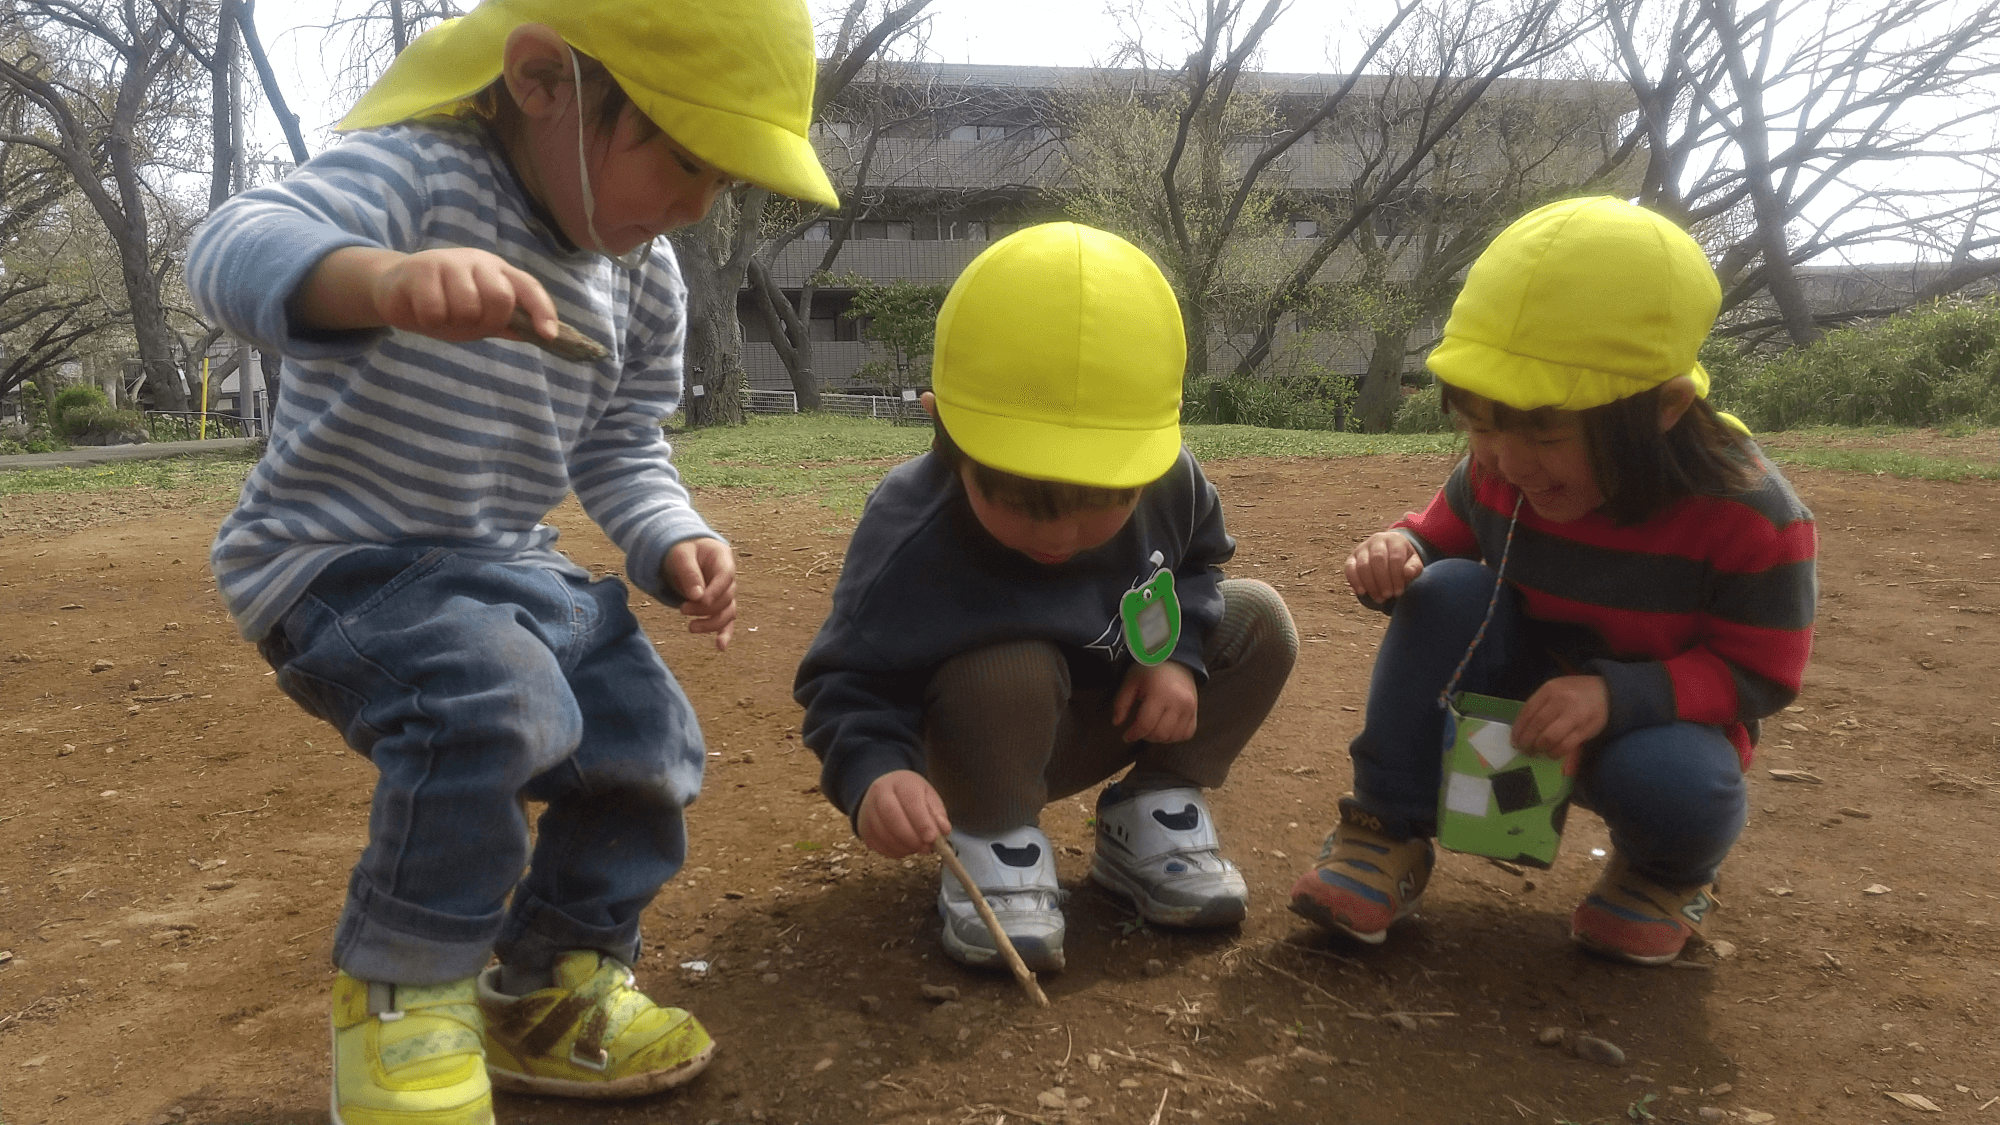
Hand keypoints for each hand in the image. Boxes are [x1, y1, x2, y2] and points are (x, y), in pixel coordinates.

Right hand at [366, 247, 559, 342]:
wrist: (394, 288)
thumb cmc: (444, 302)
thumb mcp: (479, 316)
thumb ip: (508, 323)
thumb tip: (546, 335)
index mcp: (496, 270)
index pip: (528, 286)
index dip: (542, 310)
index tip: (548, 335)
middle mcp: (476, 261)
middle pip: (500, 297)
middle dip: (486, 320)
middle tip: (467, 321)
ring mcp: (447, 262)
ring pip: (467, 306)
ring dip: (454, 321)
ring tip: (442, 313)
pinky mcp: (419, 269)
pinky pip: (435, 310)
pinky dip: (430, 321)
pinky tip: (421, 310)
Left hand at [660, 537, 736, 650]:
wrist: (680, 553)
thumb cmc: (680, 549)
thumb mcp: (680, 555)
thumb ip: (689, 573)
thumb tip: (696, 597)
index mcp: (722, 558)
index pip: (726, 576)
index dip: (716, 590)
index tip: (701, 601)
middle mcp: (728, 577)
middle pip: (726, 597)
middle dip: (706, 608)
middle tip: (683, 609)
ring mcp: (725, 592)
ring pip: (727, 612)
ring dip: (711, 623)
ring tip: (690, 628)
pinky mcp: (718, 605)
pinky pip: (726, 620)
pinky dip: (724, 633)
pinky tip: (720, 647)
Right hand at [857, 770, 950, 857]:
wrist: (884, 790)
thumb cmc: (909, 794)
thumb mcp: (927, 796)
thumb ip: (937, 813)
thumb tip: (943, 830)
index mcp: (901, 782)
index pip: (910, 800)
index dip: (921, 822)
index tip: (932, 838)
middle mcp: (880, 793)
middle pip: (891, 816)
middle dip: (910, 836)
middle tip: (925, 848)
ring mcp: (868, 810)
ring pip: (882, 833)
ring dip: (903, 847)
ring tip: (917, 848)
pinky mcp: (863, 828)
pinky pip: (876, 845)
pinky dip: (893, 852)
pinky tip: (905, 849)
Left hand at [1112, 660, 1198, 743]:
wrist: (1173, 658)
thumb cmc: (1149, 669)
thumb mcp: (1130, 682)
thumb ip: (1121, 703)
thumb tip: (1117, 723)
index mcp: (1160, 694)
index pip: (1146, 724)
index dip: (1133, 734)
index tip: (1126, 736)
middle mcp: (1178, 702)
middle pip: (1160, 733)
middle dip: (1146, 736)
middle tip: (1138, 730)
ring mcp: (1190, 707)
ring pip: (1174, 736)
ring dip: (1160, 738)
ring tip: (1151, 729)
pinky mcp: (1196, 710)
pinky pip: (1188, 733)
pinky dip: (1175, 736)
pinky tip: (1166, 729)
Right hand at [1345, 531, 1423, 602]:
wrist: (1391, 554)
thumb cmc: (1405, 562)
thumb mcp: (1415, 563)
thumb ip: (1414, 568)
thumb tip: (1407, 573)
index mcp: (1394, 540)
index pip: (1395, 557)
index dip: (1396, 576)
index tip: (1399, 592)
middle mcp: (1377, 540)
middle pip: (1377, 559)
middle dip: (1383, 581)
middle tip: (1388, 596)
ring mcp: (1362, 548)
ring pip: (1362, 565)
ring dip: (1370, 584)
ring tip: (1378, 598)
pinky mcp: (1352, 557)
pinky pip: (1349, 569)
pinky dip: (1354, 581)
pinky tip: (1362, 592)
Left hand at [1512, 675, 1609, 775]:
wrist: (1605, 692)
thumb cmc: (1574, 693)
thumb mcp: (1555, 691)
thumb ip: (1539, 706)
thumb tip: (1520, 732)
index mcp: (1549, 689)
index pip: (1527, 711)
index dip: (1518, 728)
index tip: (1514, 740)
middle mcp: (1561, 700)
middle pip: (1537, 725)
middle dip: (1527, 741)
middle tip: (1524, 749)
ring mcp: (1574, 715)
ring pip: (1550, 737)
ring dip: (1540, 748)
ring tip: (1537, 751)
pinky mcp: (1585, 729)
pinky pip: (1566, 745)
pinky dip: (1555, 753)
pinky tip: (1551, 754)